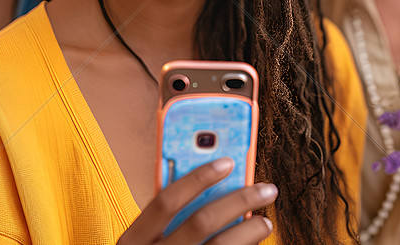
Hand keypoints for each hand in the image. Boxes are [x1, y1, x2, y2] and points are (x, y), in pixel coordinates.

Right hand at [117, 157, 276, 244]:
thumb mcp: (143, 243)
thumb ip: (166, 221)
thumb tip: (214, 189)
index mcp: (133, 241)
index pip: (166, 200)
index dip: (198, 178)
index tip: (228, 162)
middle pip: (201, 222)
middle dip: (238, 202)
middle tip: (266, 190)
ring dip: (249, 232)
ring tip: (264, 222)